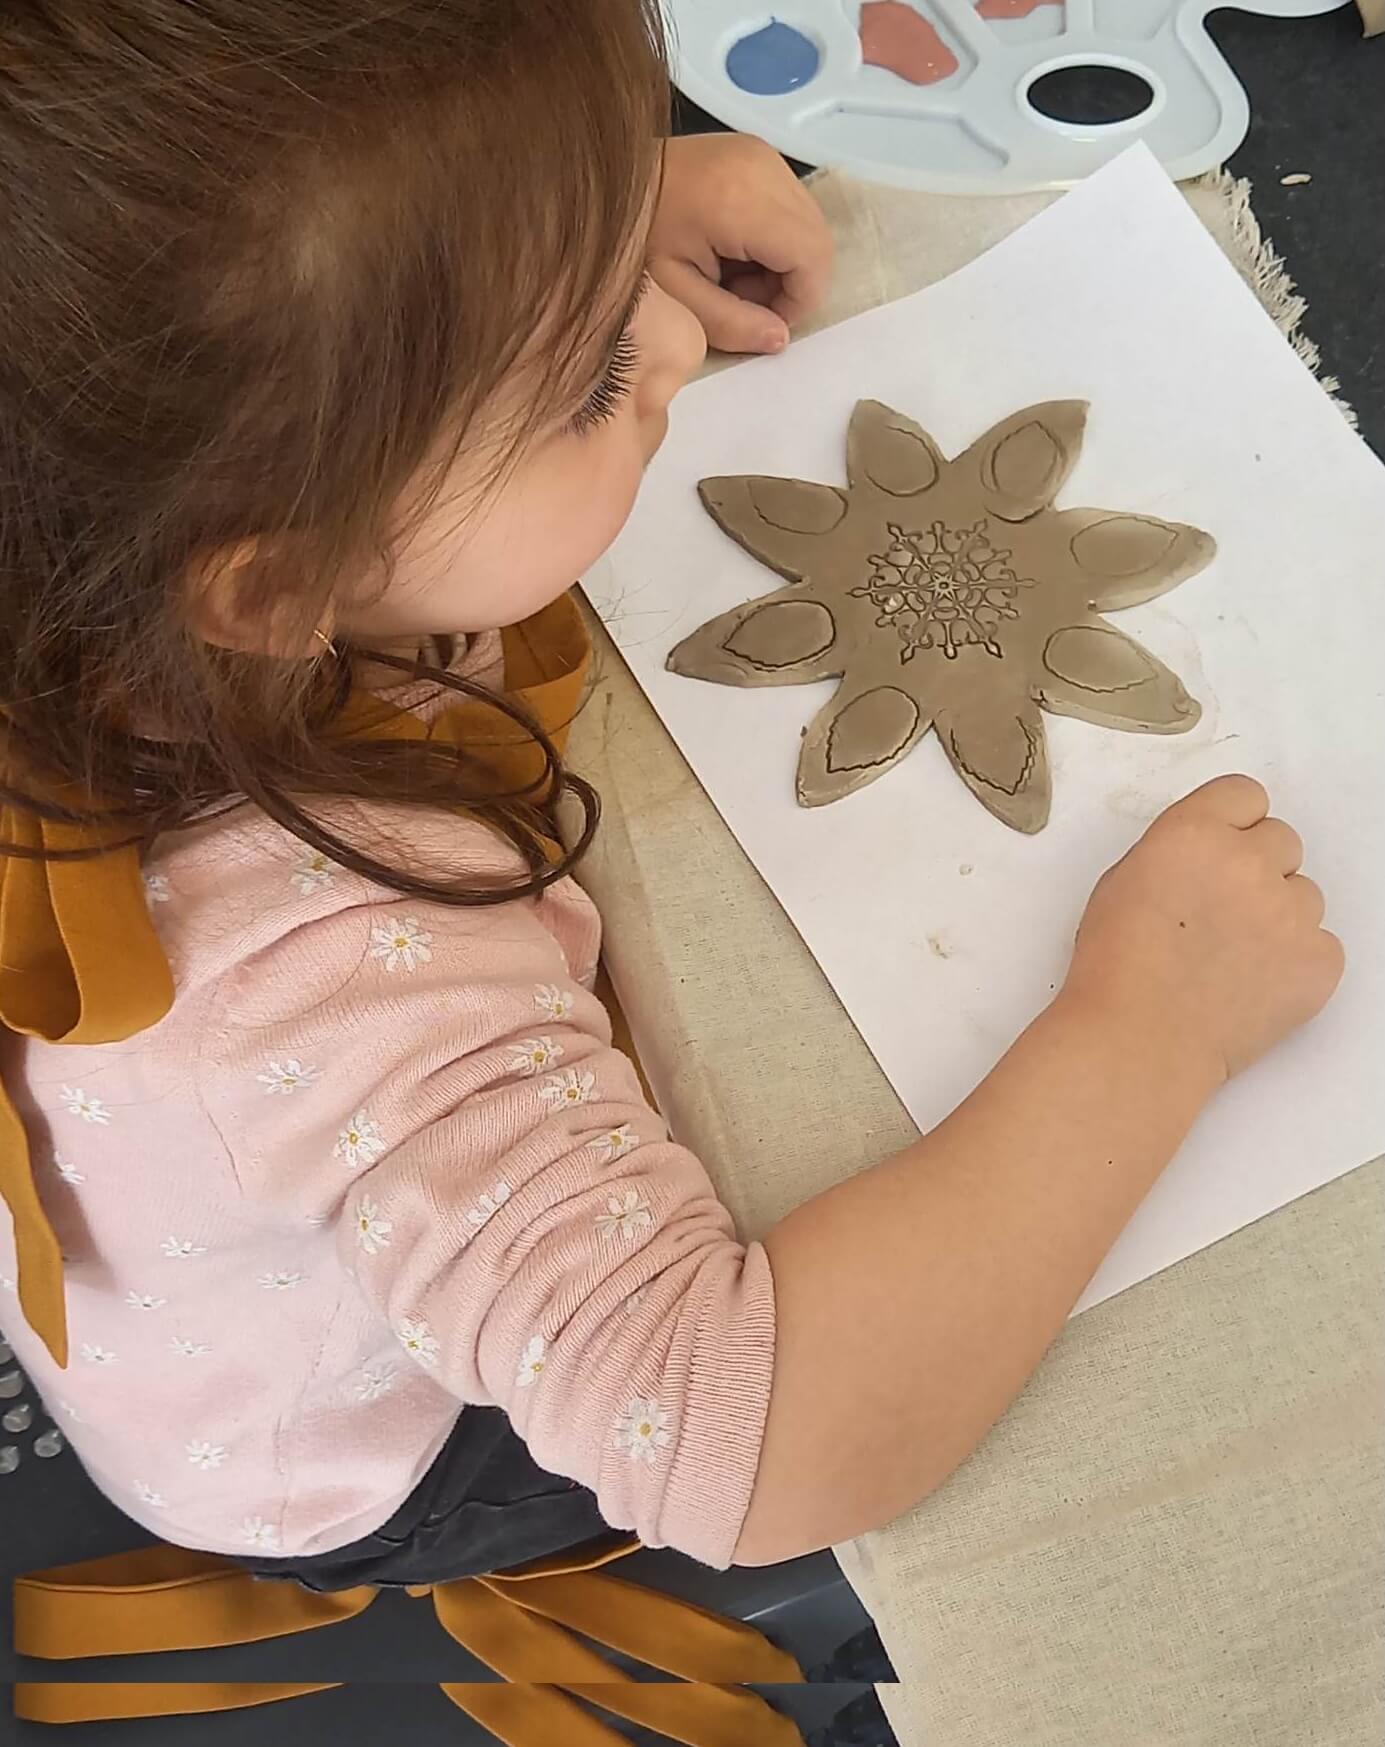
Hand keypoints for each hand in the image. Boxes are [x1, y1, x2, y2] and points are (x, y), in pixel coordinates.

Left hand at [649, 134, 833, 354]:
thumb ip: (730, 323)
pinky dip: (775, 241)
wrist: (606, 180)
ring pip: (810, 228)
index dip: (797, 303)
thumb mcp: (677, 293)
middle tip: (741, 299)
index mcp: (744, 201)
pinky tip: (734, 250)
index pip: (812, 260)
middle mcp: (766, 168)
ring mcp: (765, 156)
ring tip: (733, 275)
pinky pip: (793, 210)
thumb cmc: (634, 238)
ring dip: (784, 264)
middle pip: (818, 243)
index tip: (758, 320)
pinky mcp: (760, 155)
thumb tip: (779, 339)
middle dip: (792, 285)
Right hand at [1065, 776, 1343, 1084]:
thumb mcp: (1122, 880)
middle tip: (1222, 914)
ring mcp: (1291, 912)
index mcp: (1194, 833)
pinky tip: (1252, 985)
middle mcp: (1249, 862)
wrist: (1140, 1040)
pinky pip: (1322, 945)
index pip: (1246, 794)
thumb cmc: (1117, 968)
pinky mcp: (1319, 961)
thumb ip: (1178, 850)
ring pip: (1304, 895)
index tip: (1222, 850)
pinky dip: (1296, 963)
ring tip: (1232, 959)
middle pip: (1282, 840)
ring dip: (1278, 917)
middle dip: (1258, 869)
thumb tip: (1209, 856)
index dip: (1234, 824)